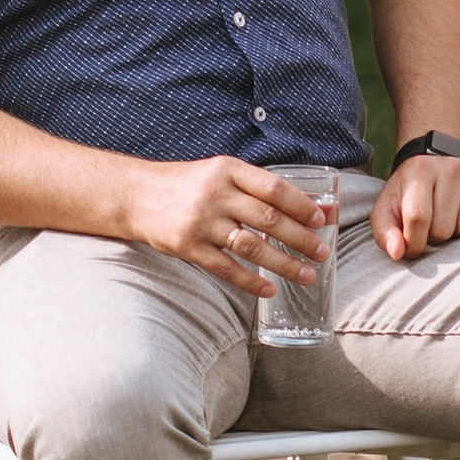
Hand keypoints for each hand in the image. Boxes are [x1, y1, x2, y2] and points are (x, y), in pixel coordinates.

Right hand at [118, 156, 330, 301]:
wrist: (136, 196)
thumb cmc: (188, 184)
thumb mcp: (222, 175)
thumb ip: (260, 189)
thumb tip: (312, 206)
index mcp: (228, 169)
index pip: (273, 187)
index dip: (301, 205)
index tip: (322, 219)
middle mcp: (215, 194)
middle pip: (268, 219)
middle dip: (301, 238)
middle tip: (323, 253)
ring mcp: (201, 222)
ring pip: (252, 247)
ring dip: (283, 264)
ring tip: (306, 275)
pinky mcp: (188, 247)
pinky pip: (226, 268)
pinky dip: (250, 281)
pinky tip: (269, 290)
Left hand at [369, 146, 459, 260]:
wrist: (436, 162)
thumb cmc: (409, 193)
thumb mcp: (388, 209)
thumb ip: (385, 233)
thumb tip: (398, 252)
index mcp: (420, 171)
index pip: (419, 218)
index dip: (414, 242)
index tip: (412, 246)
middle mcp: (451, 168)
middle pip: (444, 229)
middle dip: (435, 237)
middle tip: (431, 224)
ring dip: (456, 235)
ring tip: (448, 218)